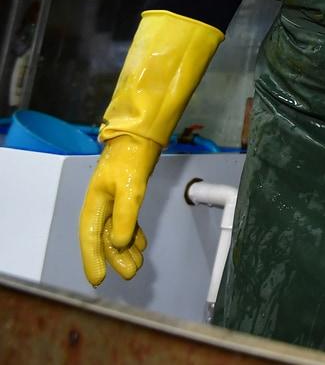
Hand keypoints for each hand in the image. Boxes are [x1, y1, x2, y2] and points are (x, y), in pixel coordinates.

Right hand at [78, 134, 160, 285]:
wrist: (138, 138)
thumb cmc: (130, 159)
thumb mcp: (130, 189)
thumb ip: (125, 217)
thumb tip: (120, 244)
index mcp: (94, 205)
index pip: (91, 240)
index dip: (93, 260)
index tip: (98, 279)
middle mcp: (100, 207)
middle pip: (106, 240)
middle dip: (116, 259)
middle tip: (130, 273)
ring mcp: (112, 203)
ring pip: (117, 233)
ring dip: (126, 250)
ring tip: (137, 264)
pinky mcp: (125, 198)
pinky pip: (126, 223)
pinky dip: (133, 235)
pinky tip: (140, 244)